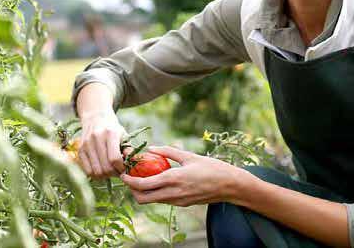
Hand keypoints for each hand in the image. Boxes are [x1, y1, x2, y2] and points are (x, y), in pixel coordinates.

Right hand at [77, 110, 126, 178]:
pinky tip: (101, 170)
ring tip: (110, 171)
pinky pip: (87, 171)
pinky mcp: (80, 150)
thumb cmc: (112, 129)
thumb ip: (128, 149)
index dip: (121, 168)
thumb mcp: (123, 135)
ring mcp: (86, 144)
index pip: (114, 158)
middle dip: (114, 173)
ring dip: (105, 176)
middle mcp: (96, 138)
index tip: (124, 168)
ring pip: (96, 171)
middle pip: (105, 167)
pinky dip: (95, 175)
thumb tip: (133, 164)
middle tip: (118, 172)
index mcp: (110, 133)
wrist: (95, 118)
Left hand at [120, 146, 249, 206]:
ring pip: (153, 201)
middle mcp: (173, 193)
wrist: (230, 185)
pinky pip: (164, 200)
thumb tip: (151, 148)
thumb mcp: (189, 156)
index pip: (143, 185)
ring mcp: (178, 201)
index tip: (124, 174)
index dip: (130, 181)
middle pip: (143, 199)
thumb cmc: (211, 167)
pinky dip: (156, 193)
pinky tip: (159, 181)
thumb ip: (168, 151)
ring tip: (143, 178)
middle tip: (130, 178)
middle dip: (132, 190)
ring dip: (144, 192)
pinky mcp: (183, 204)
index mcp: (173, 179)